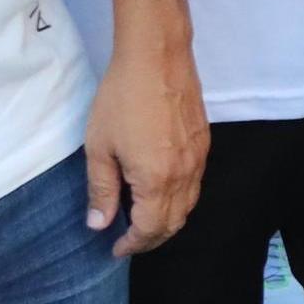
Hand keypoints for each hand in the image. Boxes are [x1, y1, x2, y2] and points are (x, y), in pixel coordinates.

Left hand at [82, 46, 205, 256]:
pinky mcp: (204, 141)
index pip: (149, 229)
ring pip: (189, 204)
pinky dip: (179, 197)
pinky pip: (195, 182)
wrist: (157, 55)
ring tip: (143, 218)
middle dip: (151, 237)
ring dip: (167, 219)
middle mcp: (184, 174)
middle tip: (129, 239)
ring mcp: (198, 158)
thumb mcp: (99, 146)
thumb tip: (99, 224)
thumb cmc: (121, 98)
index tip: (115, 248)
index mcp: (157, 180)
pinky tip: (160, 188)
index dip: (132, 244)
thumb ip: (101, 189)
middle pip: (174, 222)